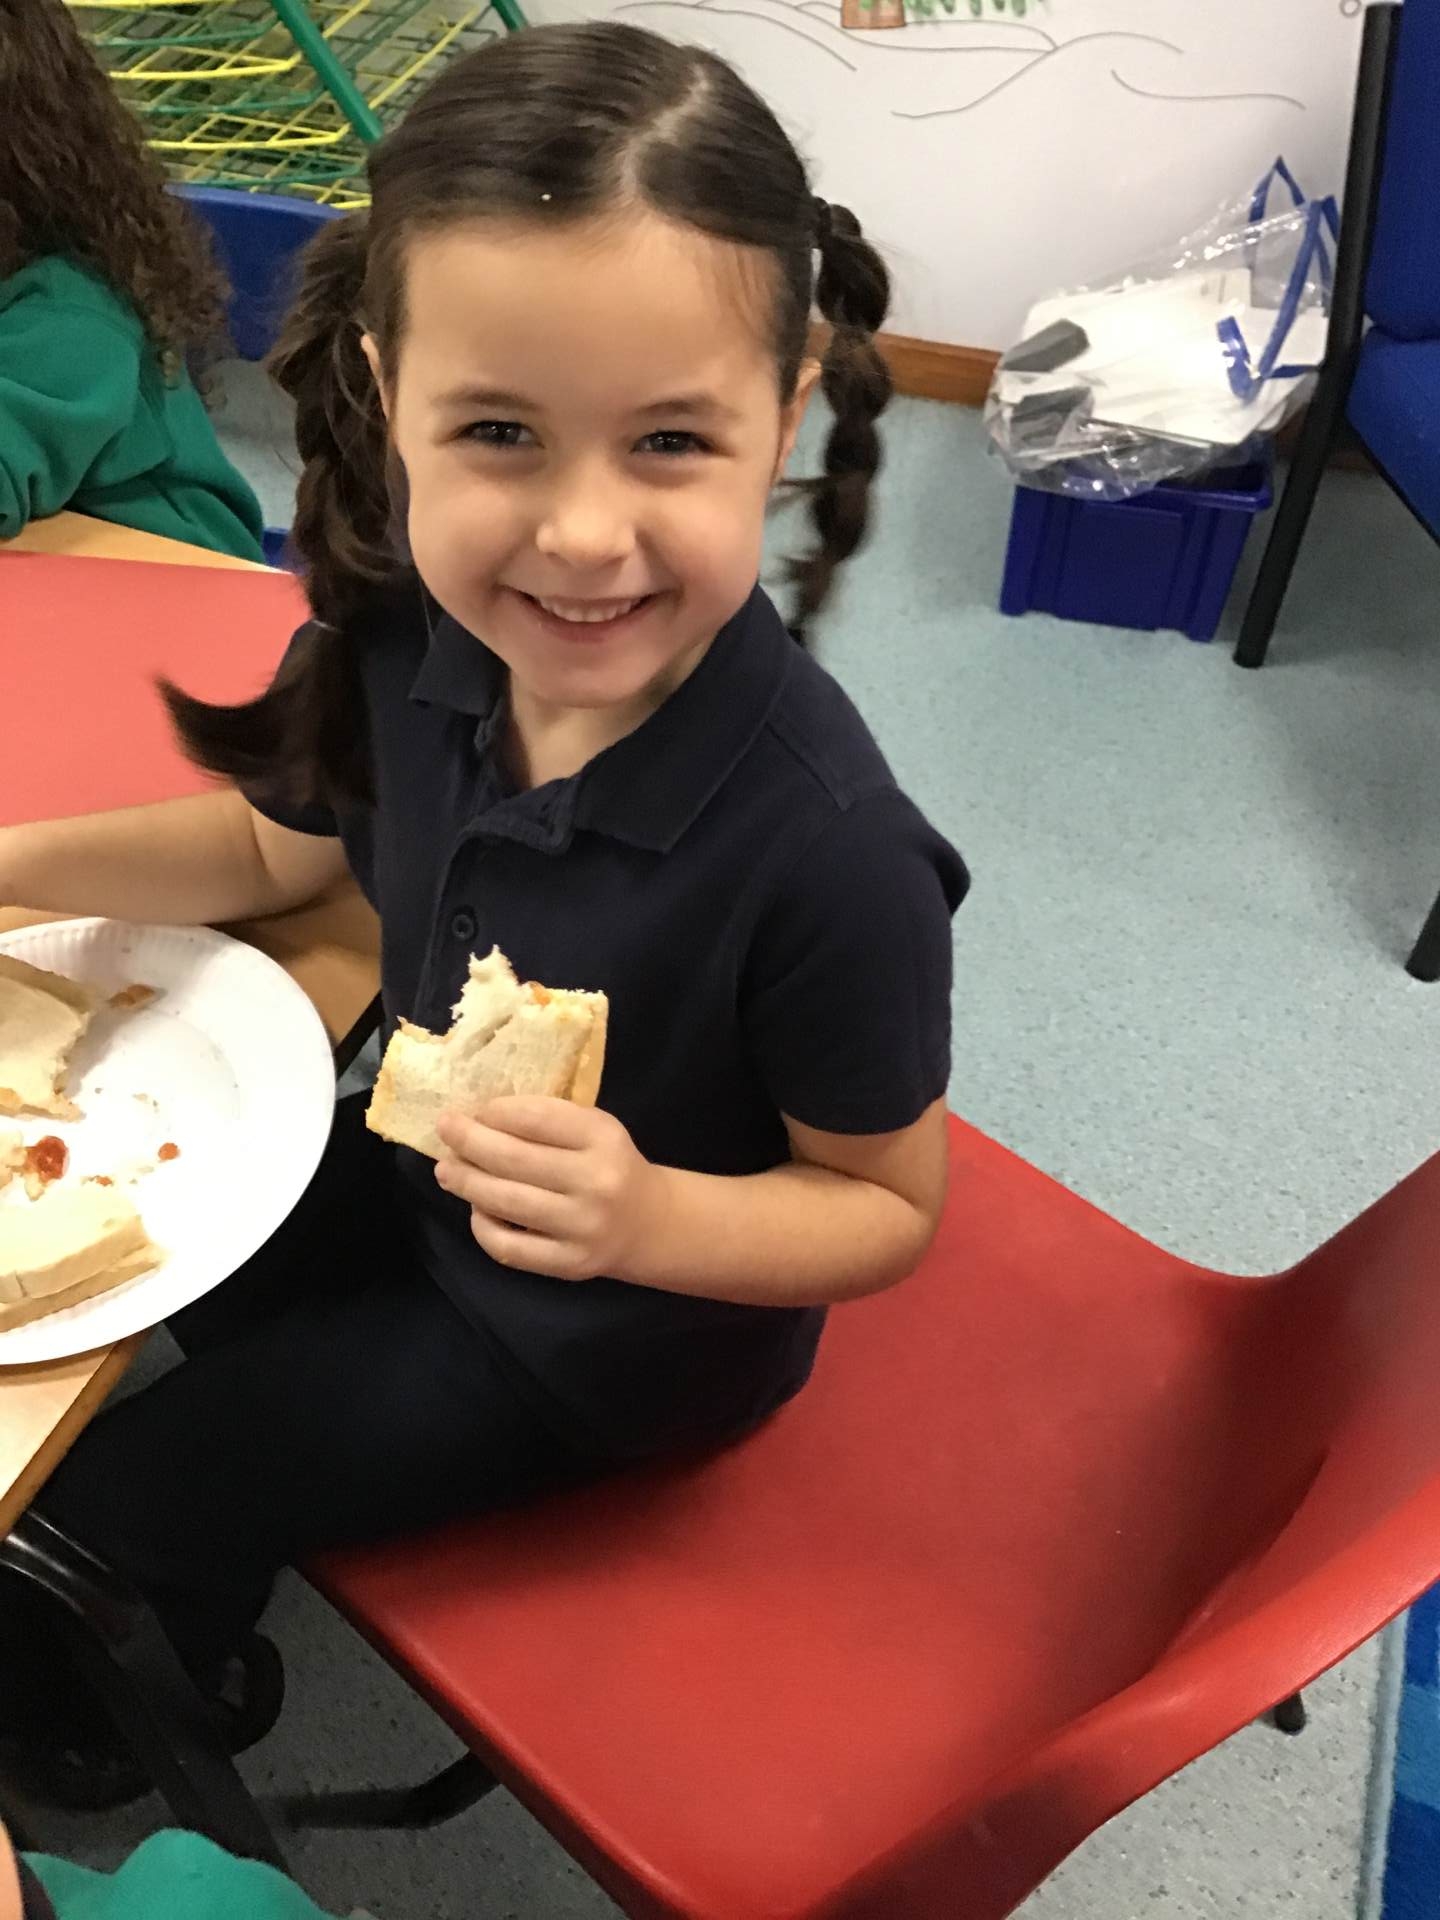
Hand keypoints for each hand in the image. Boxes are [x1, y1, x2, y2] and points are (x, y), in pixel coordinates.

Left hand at [435, 1098, 666, 1282]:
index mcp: (604, 1138)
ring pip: (506, 1202)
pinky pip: (509, 1247)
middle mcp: (597, 1182)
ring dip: (466, 1182)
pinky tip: (476, 1210)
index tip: (473, 1110)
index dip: (495, 1112)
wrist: (649, 1224)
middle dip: (469, 1141)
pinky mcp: (570, 1264)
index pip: (536, 1118)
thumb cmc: (609, 1165)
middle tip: (445, 1129)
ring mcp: (583, 1227)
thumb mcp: (594, 1130)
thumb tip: (477, 1119)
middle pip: (514, 1159)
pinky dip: (482, 1227)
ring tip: (446, 1169)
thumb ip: (546, 1120)